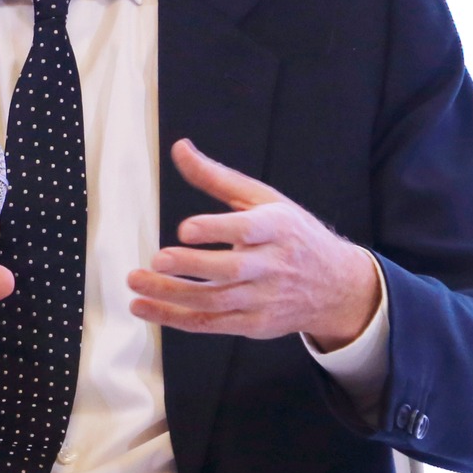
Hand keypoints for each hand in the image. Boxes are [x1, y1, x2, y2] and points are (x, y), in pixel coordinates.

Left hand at [127, 139, 378, 350]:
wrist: (336, 287)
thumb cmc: (292, 234)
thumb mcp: (263, 199)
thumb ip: (218, 177)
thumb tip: (179, 147)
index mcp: (278, 228)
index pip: (249, 229)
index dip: (218, 229)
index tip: (185, 229)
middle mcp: (274, 266)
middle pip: (231, 269)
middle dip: (192, 266)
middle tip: (157, 259)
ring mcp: (264, 299)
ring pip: (215, 301)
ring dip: (172, 295)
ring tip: (136, 282)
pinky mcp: (255, 325)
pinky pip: (211, 324)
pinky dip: (176, 318)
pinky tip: (144, 307)